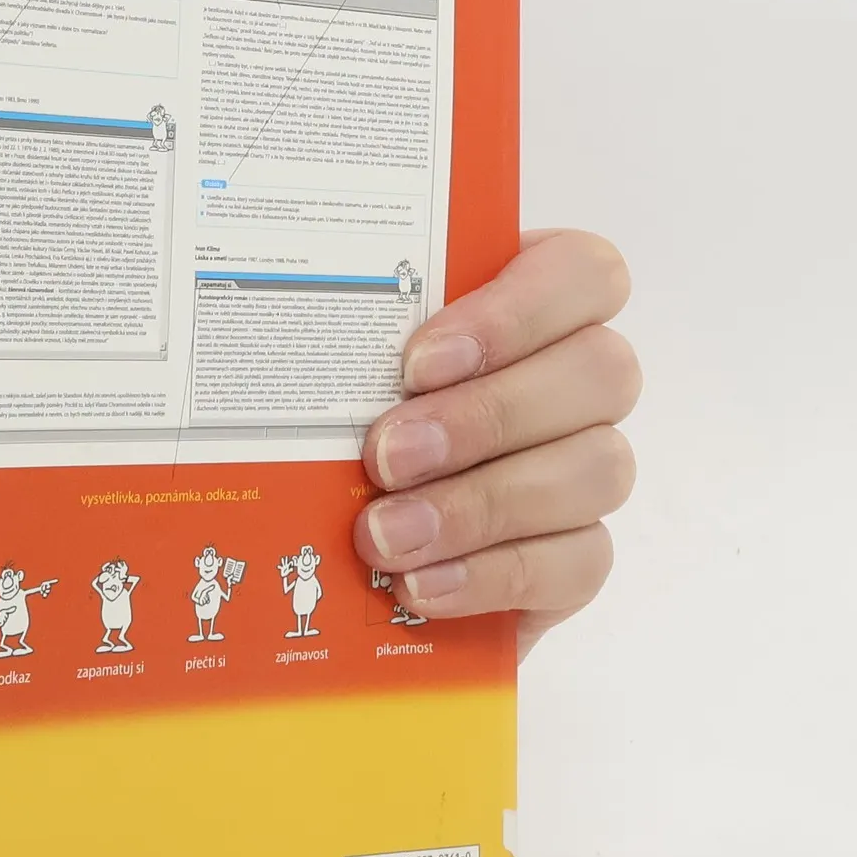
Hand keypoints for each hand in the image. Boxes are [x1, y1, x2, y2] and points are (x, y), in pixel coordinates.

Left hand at [352, 230, 638, 658]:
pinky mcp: (577, 556)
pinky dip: (492, 575)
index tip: (417, 361)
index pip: (584, 272)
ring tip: (386, 534)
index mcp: (533, 302)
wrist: (335, 547)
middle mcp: (578, 380)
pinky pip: (579, 561)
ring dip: (482, 504)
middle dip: (484, 417)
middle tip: (385, 457)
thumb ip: (337, 329)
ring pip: (598, 469)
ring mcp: (588, 468)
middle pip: (601, 372)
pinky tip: (420, 584)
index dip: (515, 312)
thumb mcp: (331, 358)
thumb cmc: (339, 419)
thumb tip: (256, 318)